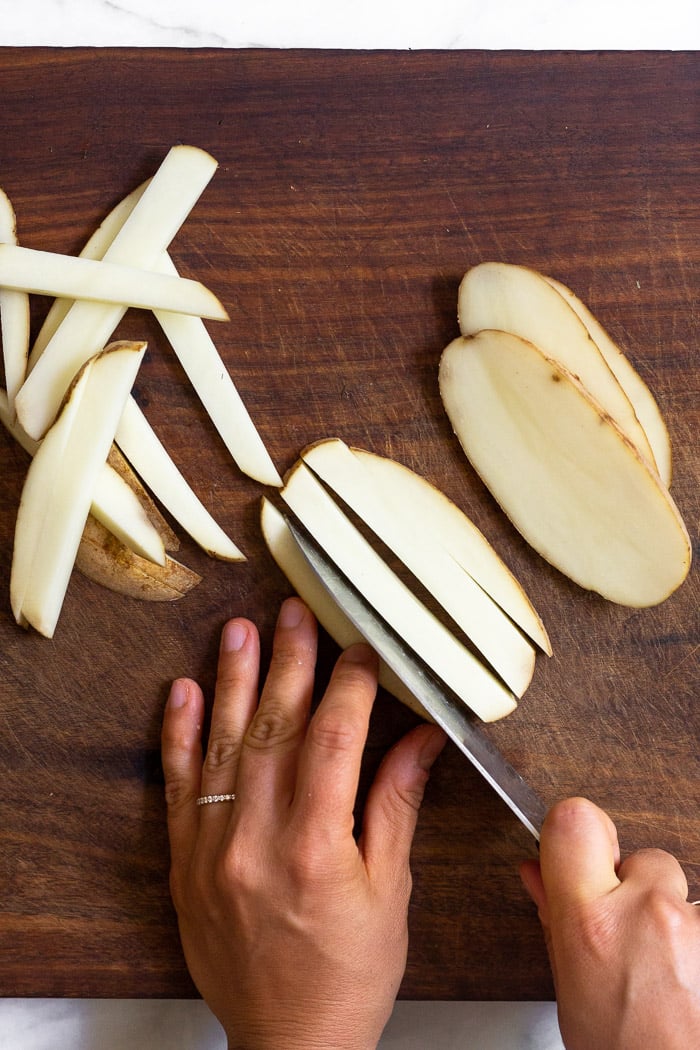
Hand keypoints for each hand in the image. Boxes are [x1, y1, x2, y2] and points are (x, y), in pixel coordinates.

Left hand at [161, 597, 445, 1049]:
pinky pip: (178, 787)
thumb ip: (395, 806)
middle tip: (295, 613)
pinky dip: (180, 736)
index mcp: (317, 849)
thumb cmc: (349, 975)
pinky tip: (186, 692)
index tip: (362, 650)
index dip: (350, 686)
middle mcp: (258, 841)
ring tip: (240, 631)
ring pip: (223, 746)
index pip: (333, 741)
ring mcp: (213, 849)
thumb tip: (421, 740)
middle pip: (274, 730)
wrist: (289, 1041)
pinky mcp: (186, 862)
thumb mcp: (390, 892)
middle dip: (289, 663)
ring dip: (233, 682)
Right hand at [520, 796, 699, 1049]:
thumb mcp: (572, 992)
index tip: (575, 851)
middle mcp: (647, 911)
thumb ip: (555, 921)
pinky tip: (688, 978)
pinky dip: (695, 939)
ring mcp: (695, 922)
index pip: (574, 819)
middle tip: (629, 939)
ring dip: (669, 917)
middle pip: (639, 856)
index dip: (573, 830)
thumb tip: (536, 873)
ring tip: (665, 971)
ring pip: (678, 888)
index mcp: (590, 923)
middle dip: (634, 887)